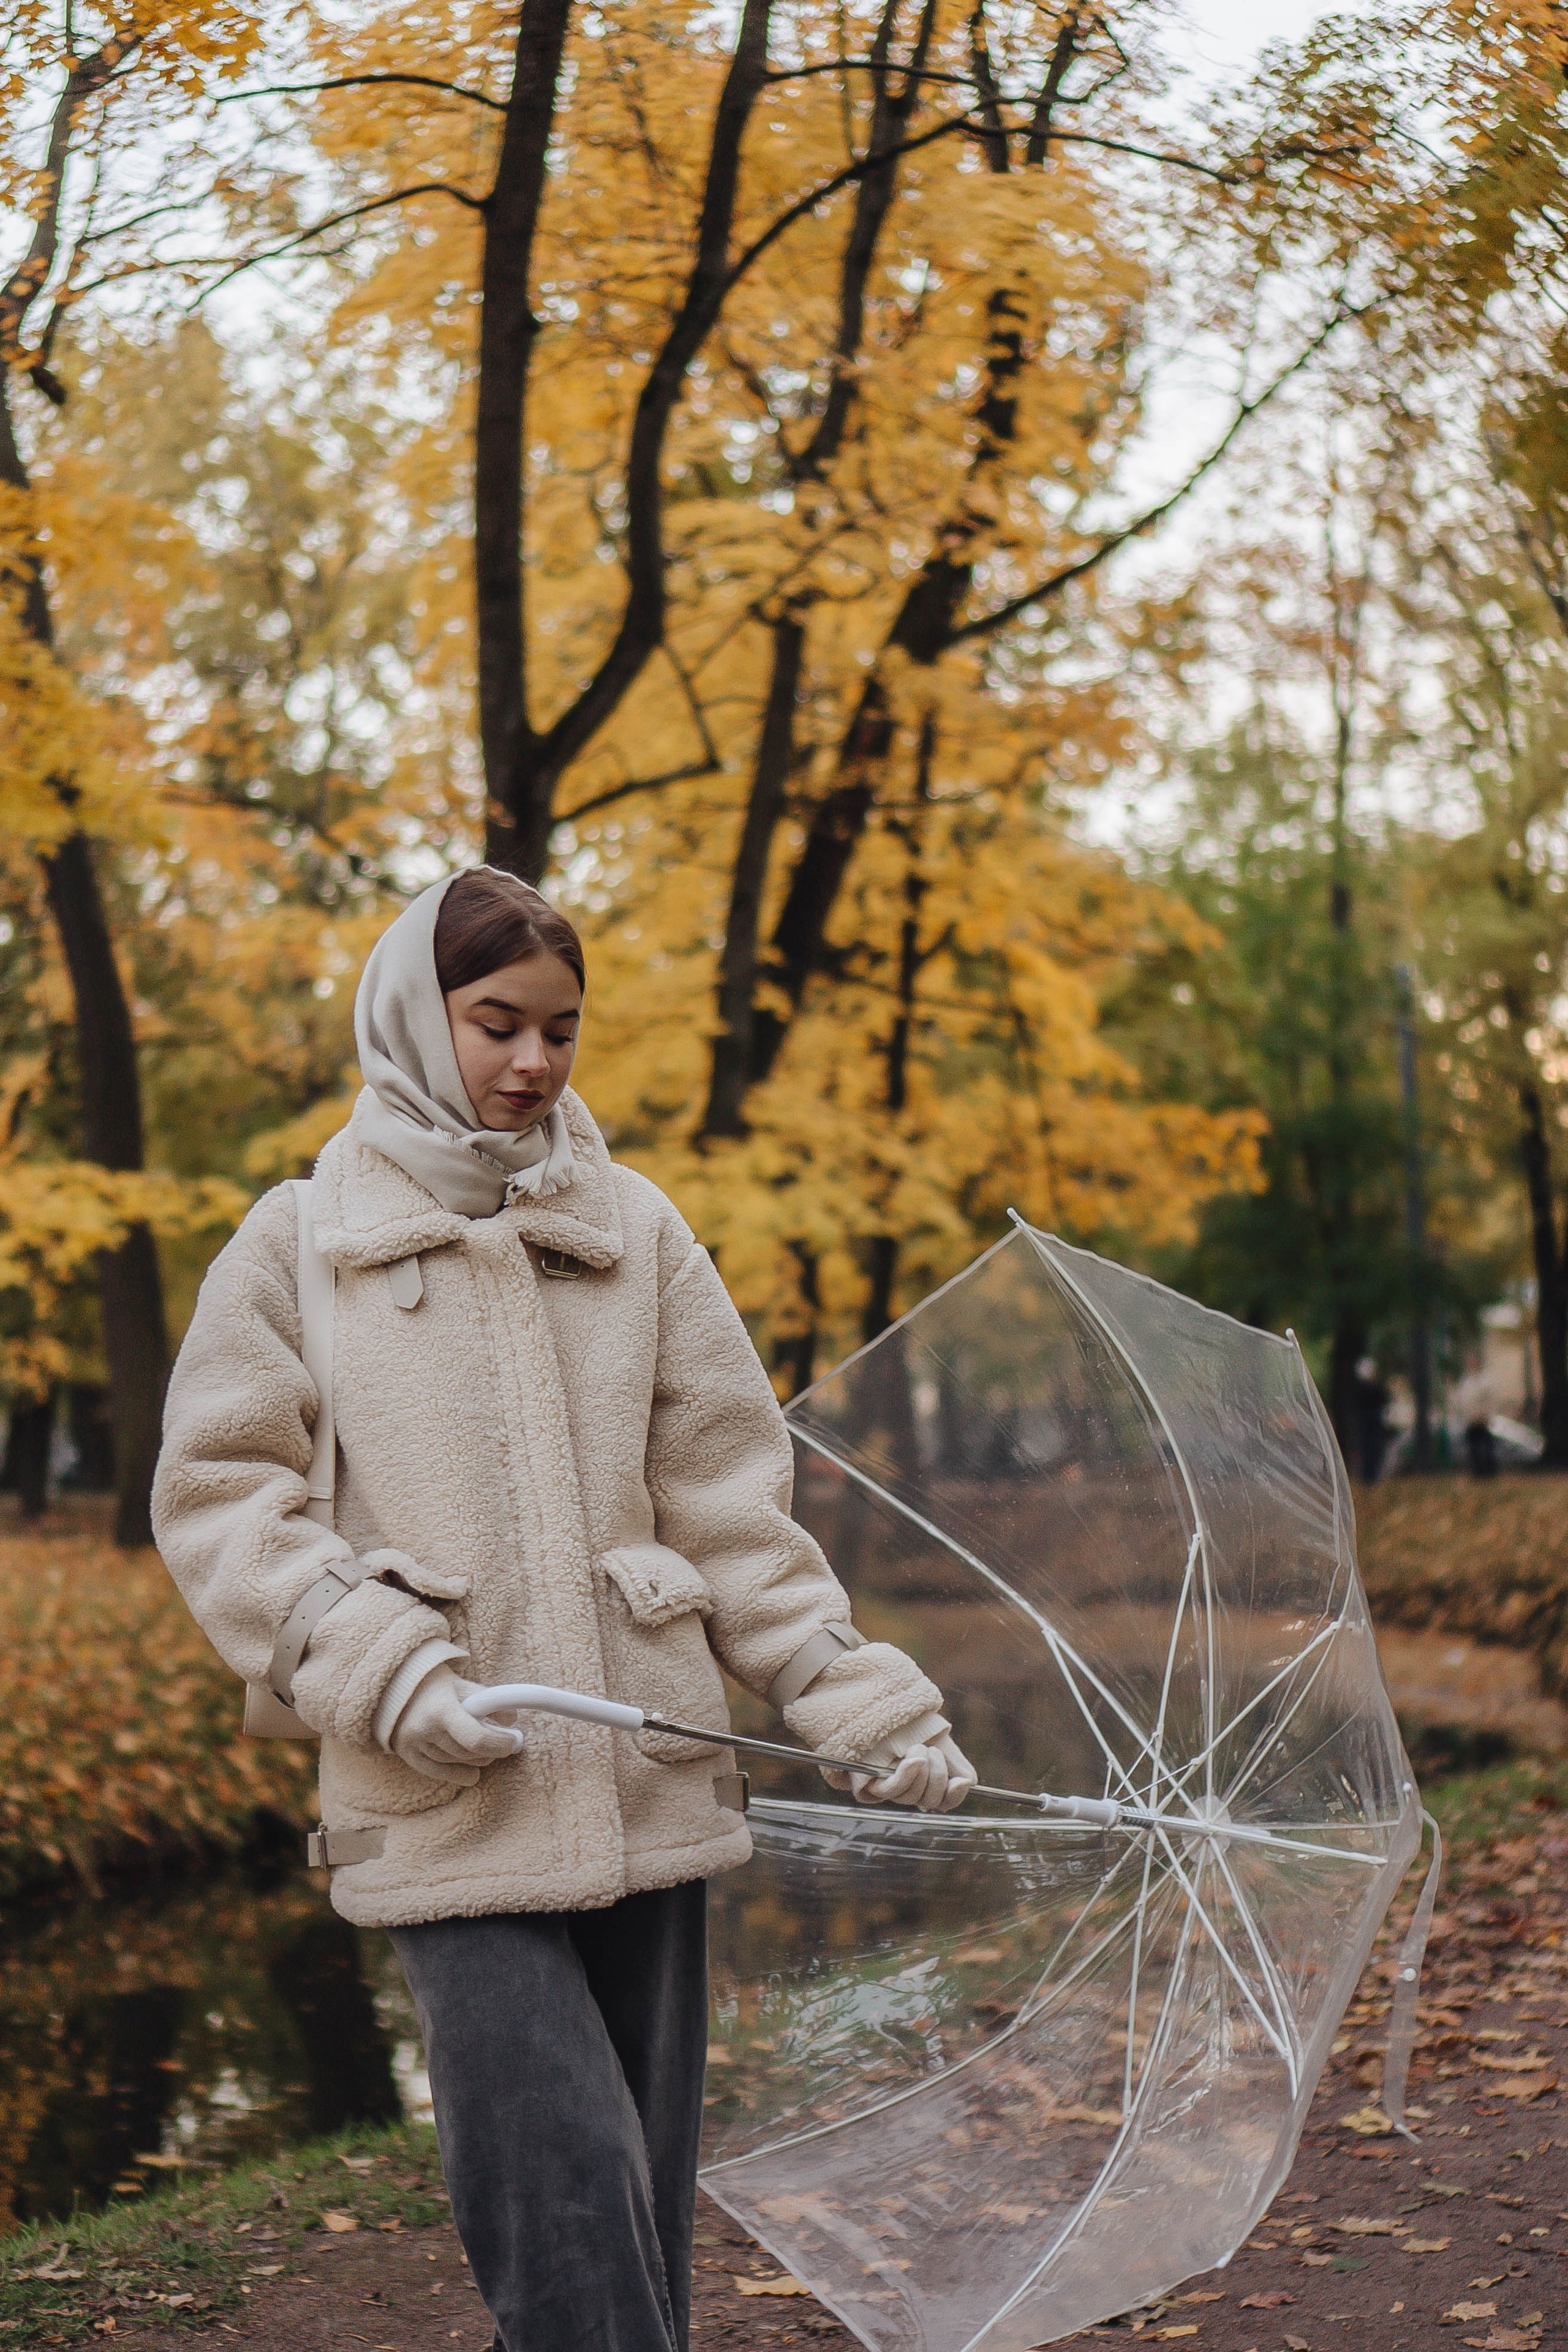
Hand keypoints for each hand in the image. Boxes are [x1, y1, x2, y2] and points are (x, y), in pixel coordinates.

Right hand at [390, 1667, 523, 1785]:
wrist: (397, 1687)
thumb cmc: (437, 1686)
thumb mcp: (465, 1686)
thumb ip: (489, 1701)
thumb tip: (512, 1720)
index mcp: (441, 1709)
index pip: (476, 1738)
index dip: (499, 1743)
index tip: (513, 1740)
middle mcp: (424, 1730)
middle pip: (468, 1753)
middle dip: (492, 1750)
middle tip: (505, 1742)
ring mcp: (413, 1745)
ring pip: (457, 1762)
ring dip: (477, 1758)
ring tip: (486, 1747)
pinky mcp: (407, 1755)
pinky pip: (439, 1773)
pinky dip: (460, 1774)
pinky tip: (473, 1773)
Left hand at [822, 1728, 977, 1812]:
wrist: (893, 1712)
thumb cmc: (917, 1729)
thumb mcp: (943, 1745)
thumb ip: (958, 1765)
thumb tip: (968, 1784)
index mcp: (930, 1783)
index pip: (946, 1802)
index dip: (954, 1796)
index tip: (961, 1782)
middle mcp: (912, 1790)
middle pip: (931, 1801)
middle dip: (937, 1775)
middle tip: (933, 1751)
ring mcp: (893, 1789)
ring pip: (913, 1796)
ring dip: (920, 1770)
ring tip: (918, 1747)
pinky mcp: (874, 1784)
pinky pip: (892, 1790)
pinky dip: (907, 1775)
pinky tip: (913, 1760)